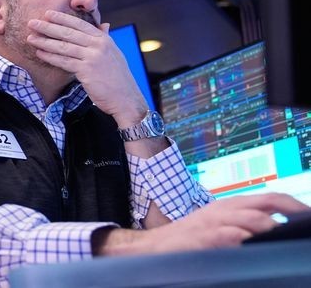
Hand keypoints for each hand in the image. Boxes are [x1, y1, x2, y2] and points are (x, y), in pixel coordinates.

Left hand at [26, 10, 145, 124]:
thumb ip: (105, 39)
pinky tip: (39, 53)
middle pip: (68, 33)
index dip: (62, 18)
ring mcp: (93, 57)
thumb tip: (104, 25)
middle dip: (48, 27)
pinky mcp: (86, 70)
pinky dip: (50, 57)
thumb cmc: (118, 78)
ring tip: (30, 37)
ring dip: (45, 41)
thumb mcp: (114, 54)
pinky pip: (64, 61)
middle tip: (32, 22)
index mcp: (104, 39)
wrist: (126, 98)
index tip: (48, 13)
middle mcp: (99, 45)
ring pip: (63, 46)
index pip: (80, 24)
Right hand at [96, 193, 310, 255]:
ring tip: (284, 235)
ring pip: (253, 218)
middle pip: (267, 201)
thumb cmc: (188, 240)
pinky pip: (231, 235)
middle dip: (294, 211)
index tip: (308, 216)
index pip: (270, 198)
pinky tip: (255, 245)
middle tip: (308, 222)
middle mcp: (225, 209)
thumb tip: (273, 231)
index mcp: (230, 205)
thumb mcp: (217, 226)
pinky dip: (246, 239)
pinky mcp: (205, 237)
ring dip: (273, 227)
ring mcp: (214, 222)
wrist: (152, 247)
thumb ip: (242, 226)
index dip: (294, 206)